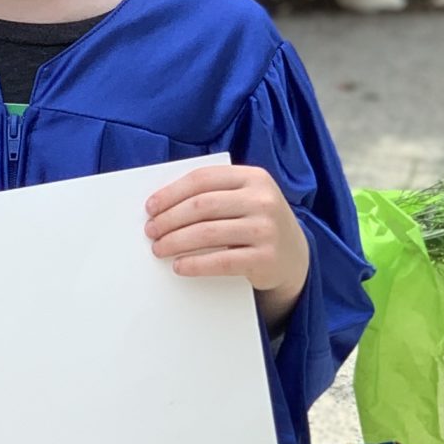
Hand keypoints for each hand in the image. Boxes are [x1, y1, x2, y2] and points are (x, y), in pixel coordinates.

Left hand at [144, 163, 309, 327]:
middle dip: (169, 219)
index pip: (202, 179)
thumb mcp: (244, 199)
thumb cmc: (255, 223)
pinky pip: (221, 261)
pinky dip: (194, 264)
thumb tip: (162, 205)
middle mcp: (262, 200)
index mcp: (253, 177)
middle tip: (151, 231)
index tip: (150, 207)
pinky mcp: (266, 258)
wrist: (293, 256)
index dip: (171, 193)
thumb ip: (214, 194)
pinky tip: (179, 266)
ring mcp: (266, 229)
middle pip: (201, 206)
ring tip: (159, 248)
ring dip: (175, 242)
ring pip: (207, 233)